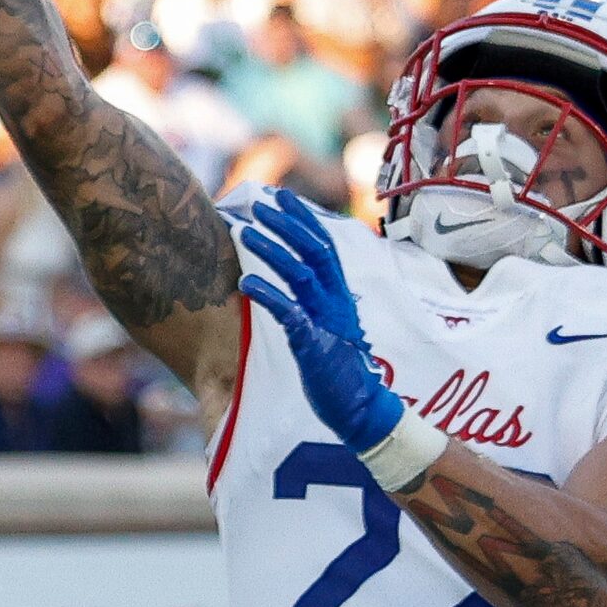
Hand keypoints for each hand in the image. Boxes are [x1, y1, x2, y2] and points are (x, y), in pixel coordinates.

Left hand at [237, 189, 406, 454]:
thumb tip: (294, 279)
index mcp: (339, 295)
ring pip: (301, 276)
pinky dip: (268, 296)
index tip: (280, 196)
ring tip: (245, 233)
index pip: (324, 246)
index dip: (303, 219)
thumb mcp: (327, 326)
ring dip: (273, 251)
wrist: (361, 410)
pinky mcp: (315, 346)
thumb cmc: (339, 369)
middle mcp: (336, 302)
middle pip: (314, 251)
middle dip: (287, 224)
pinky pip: (291, 315)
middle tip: (259, 203)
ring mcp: (327, 322)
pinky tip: (246, 282)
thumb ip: (313, 302)